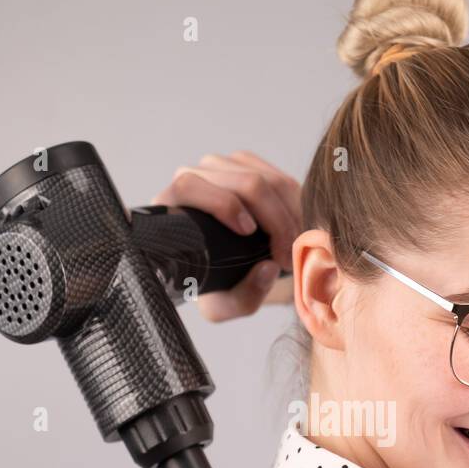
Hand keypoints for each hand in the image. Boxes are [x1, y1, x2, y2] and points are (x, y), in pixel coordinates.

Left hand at [150, 150, 300, 321]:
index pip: (189, 186)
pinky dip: (295, 204)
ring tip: (294, 244)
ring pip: (265, 177)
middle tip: (287, 253)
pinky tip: (295, 228)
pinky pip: (278, 176)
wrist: (232, 267)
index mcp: (173, 208)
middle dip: (274, 218)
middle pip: (241, 180)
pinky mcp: (245, 163)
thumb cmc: (219, 284)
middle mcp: (193, 178)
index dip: (222, 204)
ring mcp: (220, 167)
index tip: (248, 232)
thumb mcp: (226, 305)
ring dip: (289, 213)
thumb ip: (244, 296)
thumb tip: (268, 268)